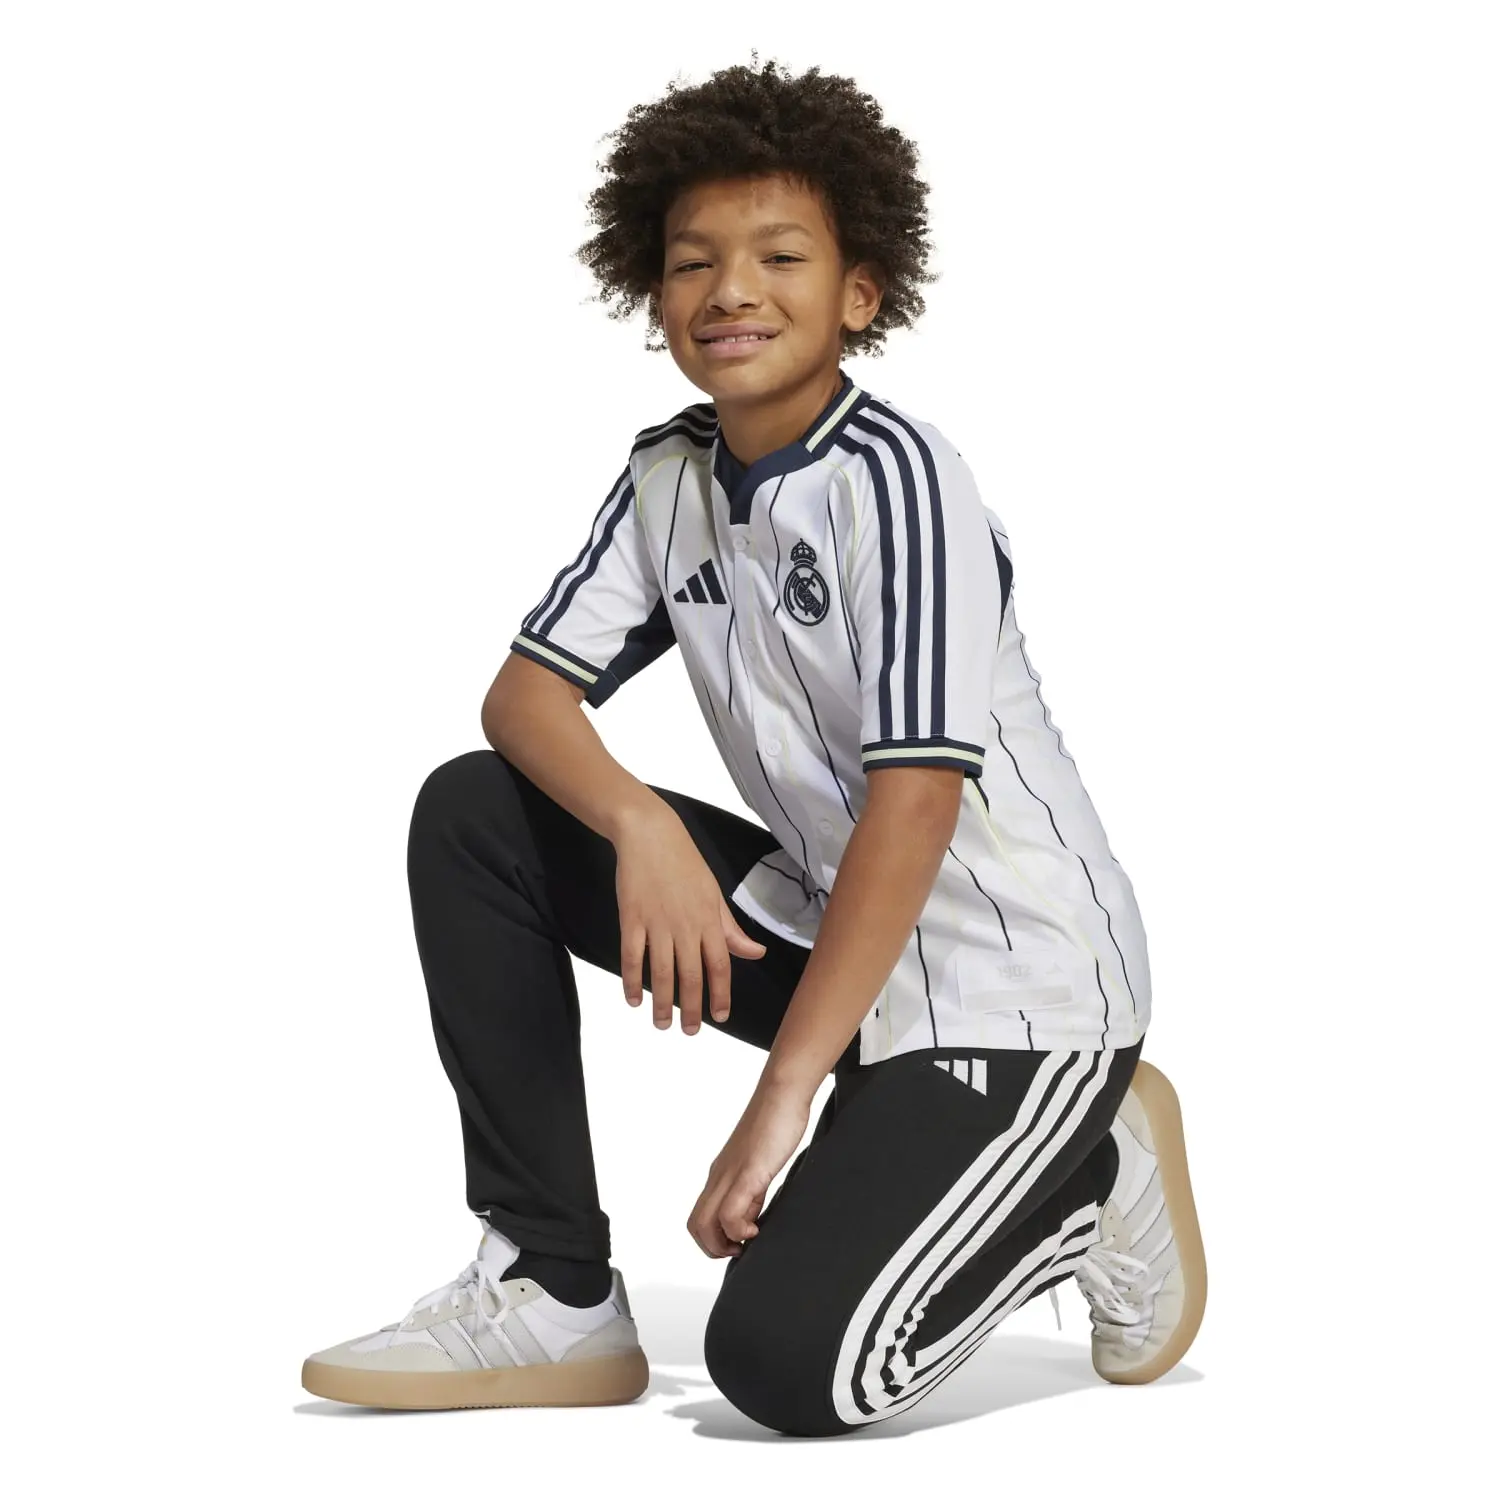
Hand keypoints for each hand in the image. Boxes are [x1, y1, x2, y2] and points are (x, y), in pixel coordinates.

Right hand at [614, 800, 765, 1033]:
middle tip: (689, 1031)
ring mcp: (657, 923)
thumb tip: (755, 952)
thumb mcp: (714, 894)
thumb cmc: (684, 863)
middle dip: (691, 1008)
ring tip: (662, 1024)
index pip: (720, 965)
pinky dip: (632, 980)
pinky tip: (634, 999)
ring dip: (662, 1002)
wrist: (650, 834)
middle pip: (690, 975)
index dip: (720, 994)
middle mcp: (685, 925)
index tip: (721, 1017)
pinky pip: (632, 956)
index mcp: (709, 919)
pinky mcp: (631, 918)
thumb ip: (730, 929)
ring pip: (661, 972)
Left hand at [687, 1079, 811, 1257]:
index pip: (701, 1216)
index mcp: (722, 1173)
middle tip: (740, 1249)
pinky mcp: (748, 1173)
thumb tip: (752, 1218)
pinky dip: (738, 1230)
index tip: (737, 1242)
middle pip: (696, 1225)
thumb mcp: (760, 1164)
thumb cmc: (776, 1122)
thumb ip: (752, 1190)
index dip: (714, 1238)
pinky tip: (756, 1227)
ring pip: (704, 1223)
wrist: (782, 1093)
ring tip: (747, 1240)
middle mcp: (720, 1175)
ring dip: (722, 1244)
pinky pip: (729, 1212)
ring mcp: (731, 1174)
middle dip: (714, 1248)